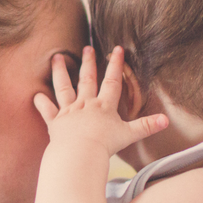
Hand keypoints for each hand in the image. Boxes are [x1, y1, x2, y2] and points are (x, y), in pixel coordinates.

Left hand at [33, 46, 166, 156]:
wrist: (80, 154)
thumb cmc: (105, 146)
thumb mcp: (129, 135)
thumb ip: (147, 126)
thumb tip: (167, 120)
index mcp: (104, 106)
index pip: (112, 81)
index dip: (116, 65)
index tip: (117, 49)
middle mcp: (85, 105)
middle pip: (87, 80)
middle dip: (88, 63)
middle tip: (86, 48)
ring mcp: (68, 112)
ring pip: (63, 88)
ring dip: (60, 72)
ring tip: (56, 58)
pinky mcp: (55, 123)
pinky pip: (47, 111)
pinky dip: (41, 103)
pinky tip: (35, 95)